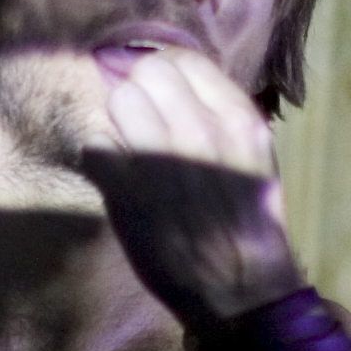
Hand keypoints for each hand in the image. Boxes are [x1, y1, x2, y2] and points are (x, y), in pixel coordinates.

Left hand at [76, 46, 305, 324]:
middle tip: (142, 127)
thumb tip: (170, 78)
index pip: (184, 60)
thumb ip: (219, 114)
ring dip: (119, 124)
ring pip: (119, 101)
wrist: (241, 290)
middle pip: (146, 72)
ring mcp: (164, 158)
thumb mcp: (254, 157)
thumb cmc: (247, 223)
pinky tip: (117, 180)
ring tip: (132, 155)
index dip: (163, 73)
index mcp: (239, 120)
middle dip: (139, 94)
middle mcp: (202, 130)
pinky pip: (96, 144)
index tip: (158, 93)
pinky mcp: (129, 190)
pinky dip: (101, 159)